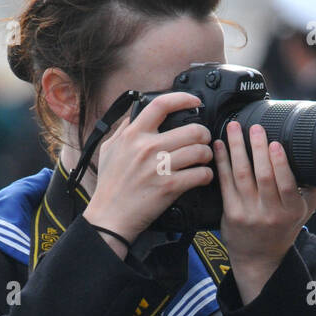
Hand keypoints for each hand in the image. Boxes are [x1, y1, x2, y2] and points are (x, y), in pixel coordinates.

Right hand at [82, 92, 213, 243]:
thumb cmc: (109, 186)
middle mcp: (147, 148)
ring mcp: (159, 168)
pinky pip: (199, 174)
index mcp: (133, 135)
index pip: (161, 105)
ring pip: (199, 151)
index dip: (182, 99)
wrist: (110, 217)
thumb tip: (134, 114)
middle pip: (191, 129)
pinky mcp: (169, 187)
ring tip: (203, 159)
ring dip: (207, 155)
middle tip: (203, 140)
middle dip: (203, 134)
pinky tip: (202, 176)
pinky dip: (206, 175)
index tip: (194, 101)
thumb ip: (123, 130)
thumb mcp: (109, 150)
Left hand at [214, 121, 315, 276]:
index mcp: (291, 211)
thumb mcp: (305, 212)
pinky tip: (221, 146)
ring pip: (241, 176)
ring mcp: (248, 213)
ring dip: (236, 149)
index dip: (280, 163)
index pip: (286, 185)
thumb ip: (315, 189)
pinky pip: (225, 183)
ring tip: (234, 128)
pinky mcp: (231, 213)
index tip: (275, 143)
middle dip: (257, 149)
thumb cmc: (282, 229)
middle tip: (255, 128)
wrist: (258, 257)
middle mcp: (270, 214)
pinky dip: (222, 162)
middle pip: (263, 177)